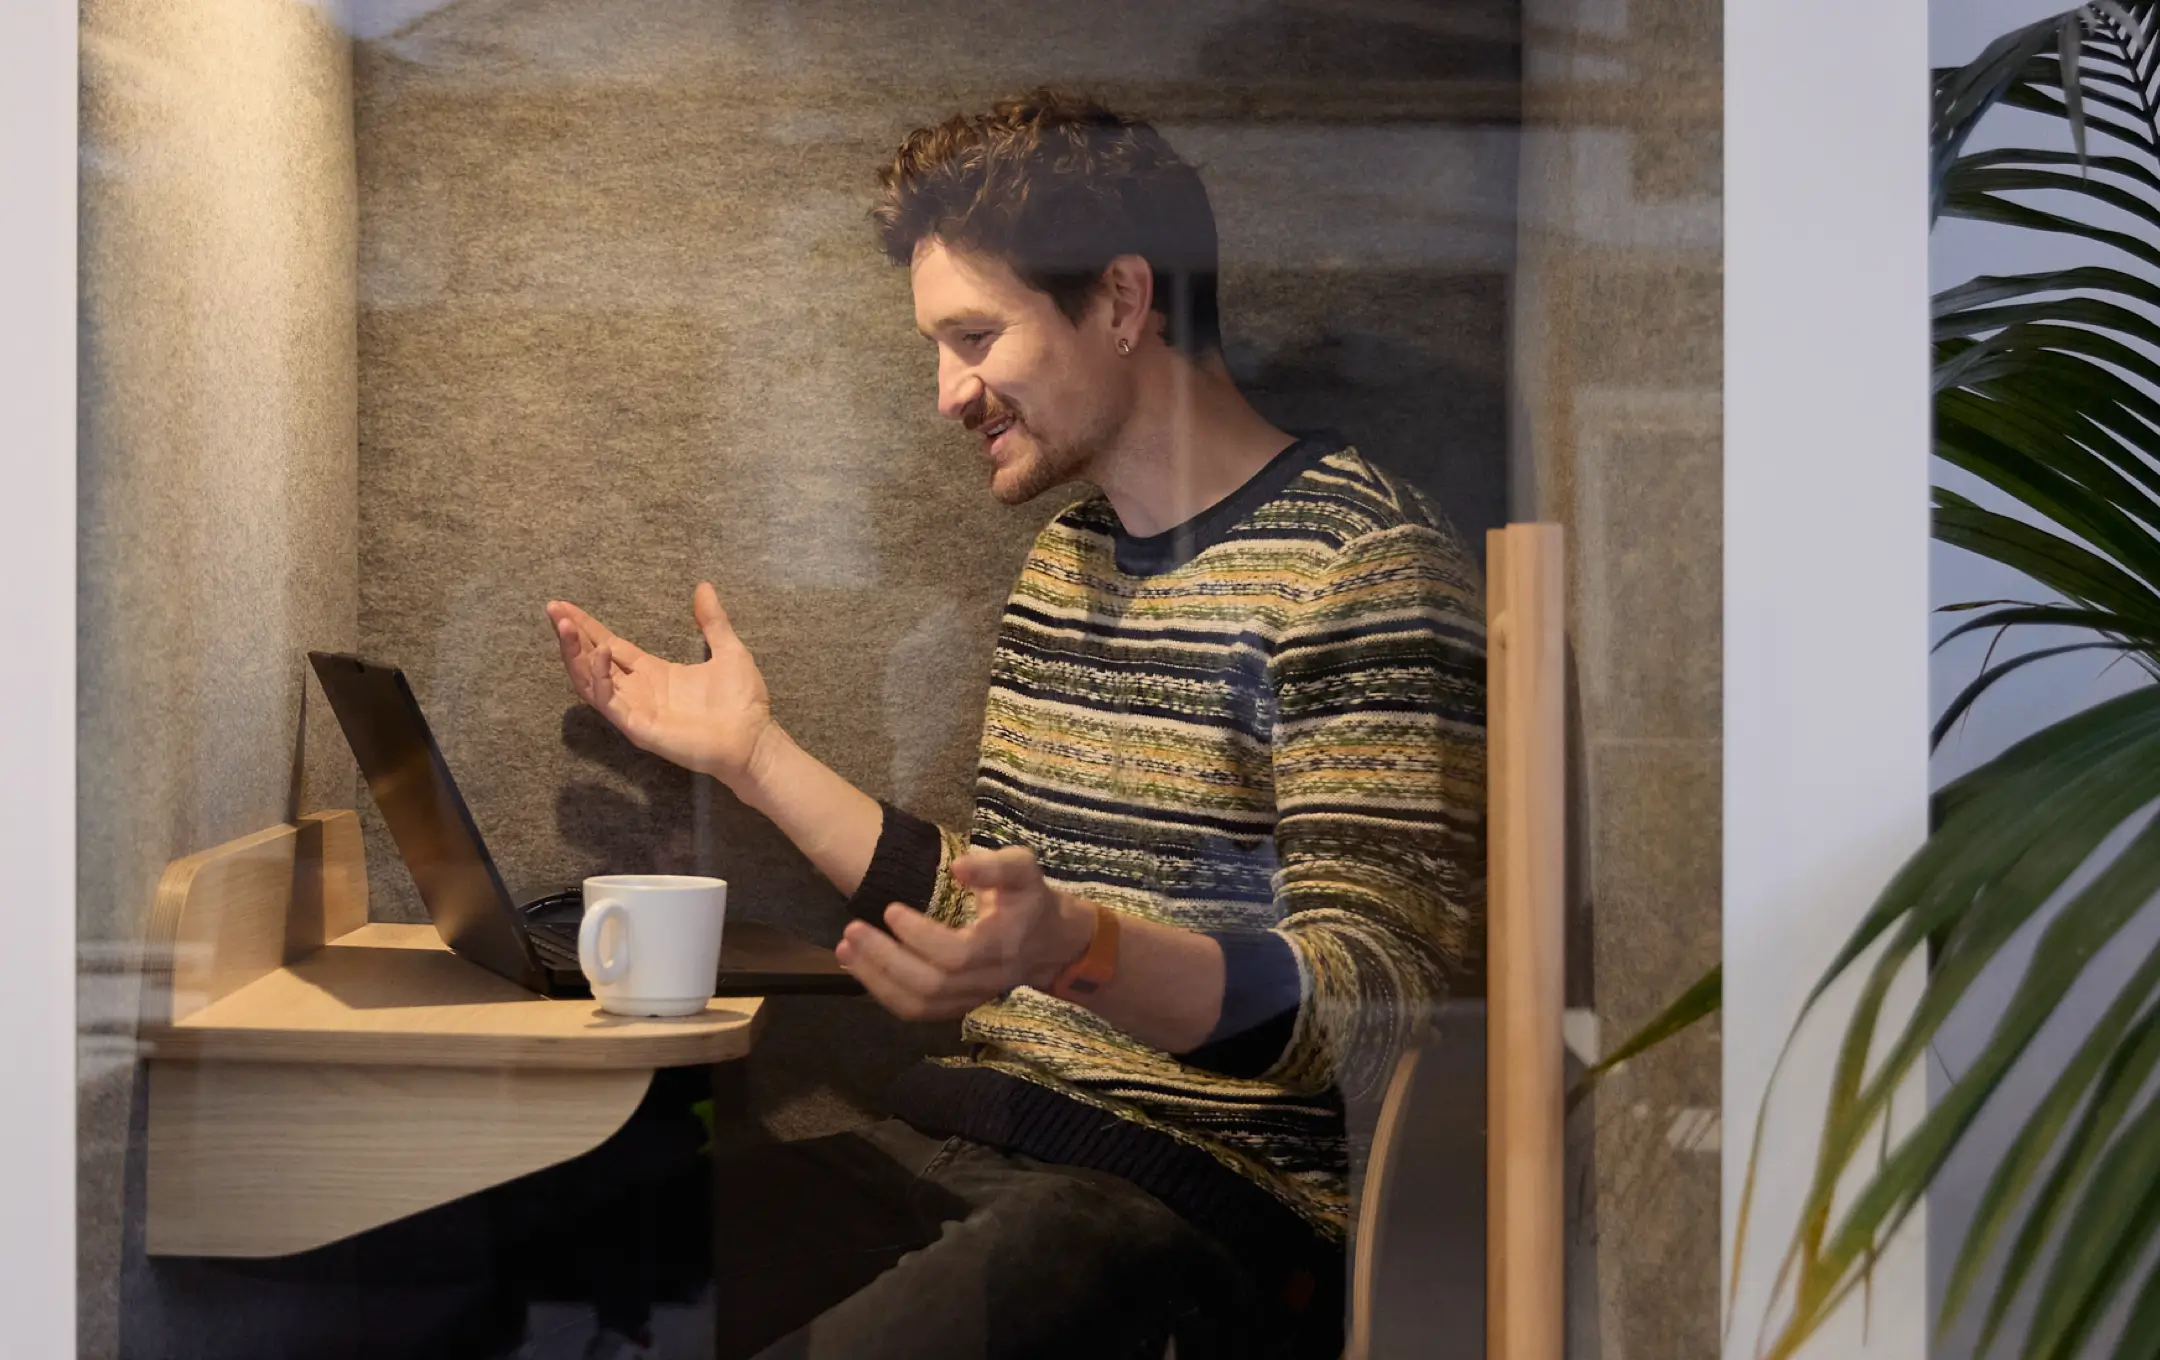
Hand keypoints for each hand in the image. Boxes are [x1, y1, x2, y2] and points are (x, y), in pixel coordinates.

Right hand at [545, 583, 778, 789]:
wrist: (754, 739)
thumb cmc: (742, 702)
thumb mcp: (729, 650)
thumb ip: (713, 620)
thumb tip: (704, 586)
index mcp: (653, 673)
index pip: (610, 645)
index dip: (588, 626)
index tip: (565, 606)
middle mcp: (638, 690)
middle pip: (593, 659)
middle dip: (572, 635)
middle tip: (553, 609)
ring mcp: (635, 709)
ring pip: (592, 681)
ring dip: (575, 654)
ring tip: (564, 627)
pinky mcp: (638, 727)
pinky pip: (610, 701)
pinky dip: (600, 677)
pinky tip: (600, 653)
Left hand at [836, 846, 1095, 1020]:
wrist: (1051, 943)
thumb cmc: (1030, 900)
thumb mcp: (1023, 871)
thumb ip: (995, 866)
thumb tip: (957, 866)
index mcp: (1001, 948)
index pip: (956, 955)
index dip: (919, 937)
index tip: (891, 909)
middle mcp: (985, 981)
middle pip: (931, 986)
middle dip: (885, 960)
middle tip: (852, 930)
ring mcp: (969, 999)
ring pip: (919, 1006)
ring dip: (876, 980)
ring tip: (845, 948)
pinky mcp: (955, 1006)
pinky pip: (916, 1010)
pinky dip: (882, 991)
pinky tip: (858, 966)